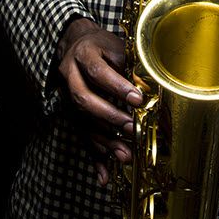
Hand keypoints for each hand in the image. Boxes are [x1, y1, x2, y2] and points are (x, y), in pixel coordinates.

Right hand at [55, 17, 143, 185]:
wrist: (75, 42)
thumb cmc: (104, 45)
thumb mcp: (117, 46)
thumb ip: (130, 64)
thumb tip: (152, 84)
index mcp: (84, 53)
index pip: (98, 71)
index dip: (117, 86)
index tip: (137, 100)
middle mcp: (70, 74)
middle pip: (84, 99)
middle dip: (109, 116)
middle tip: (132, 128)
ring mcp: (66, 94)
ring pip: (81, 121)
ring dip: (103, 140)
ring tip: (125, 155)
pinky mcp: (70, 112)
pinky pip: (80, 136)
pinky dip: (93, 157)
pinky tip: (104, 176)